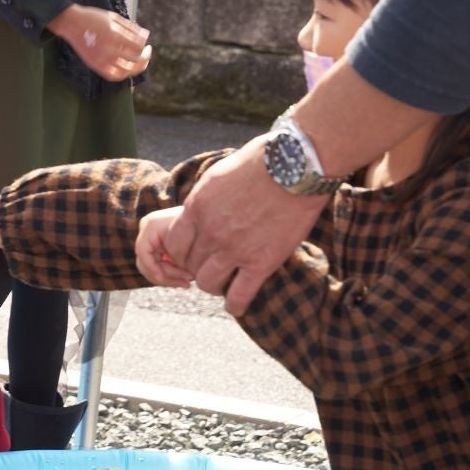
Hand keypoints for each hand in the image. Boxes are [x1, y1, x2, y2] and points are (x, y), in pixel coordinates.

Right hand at [51, 5, 152, 81]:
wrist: (71, 23)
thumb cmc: (92, 17)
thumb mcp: (113, 17)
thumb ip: (130, 27)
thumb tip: (145, 35)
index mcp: (115, 35)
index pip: (138, 44)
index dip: (144, 41)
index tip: (145, 37)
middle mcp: (110, 50)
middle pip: (136, 59)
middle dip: (146, 55)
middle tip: (148, 50)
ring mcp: (103, 60)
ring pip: (127, 70)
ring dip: (138, 67)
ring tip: (142, 62)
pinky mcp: (96, 65)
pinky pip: (114, 76)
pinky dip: (123, 74)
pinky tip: (127, 68)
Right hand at [134, 207, 193, 287]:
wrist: (207, 213)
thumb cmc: (199, 224)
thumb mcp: (186, 243)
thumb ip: (177, 259)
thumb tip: (179, 276)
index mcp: (150, 226)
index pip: (143, 253)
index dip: (153, 269)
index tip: (166, 280)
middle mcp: (147, 231)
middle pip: (145, 263)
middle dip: (164, 277)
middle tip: (186, 283)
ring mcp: (151, 238)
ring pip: (151, 267)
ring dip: (168, 277)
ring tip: (187, 282)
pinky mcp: (158, 245)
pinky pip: (158, 263)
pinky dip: (170, 272)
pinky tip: (184, 276)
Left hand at [167, 140, 327, 313]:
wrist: (296, 167)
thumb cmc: (261, 163)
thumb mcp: (218, 177)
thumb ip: (205, 201)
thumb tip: (199, 212)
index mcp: (196, 208)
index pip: (173, 244)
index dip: (182, 253)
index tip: (193, 254)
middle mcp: (210, 232)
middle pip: (190, 265)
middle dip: (198, 268)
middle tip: (212, 267)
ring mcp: (235, 249)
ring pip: (209, 283)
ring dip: (215, 286)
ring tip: (225, 284)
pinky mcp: (261, 262)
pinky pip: (239, 295)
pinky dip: (236, 305)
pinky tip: (237, 306)